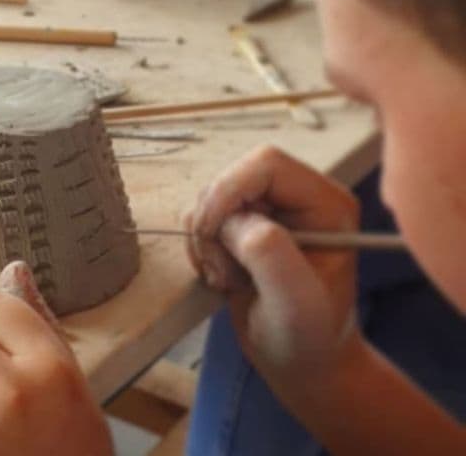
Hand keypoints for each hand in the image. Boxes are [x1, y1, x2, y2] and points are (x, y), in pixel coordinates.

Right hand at [184, 146, 362, 392]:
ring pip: (212, 198)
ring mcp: (270, 212)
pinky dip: (200, 248)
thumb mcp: (296, 305)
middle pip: (233, 177)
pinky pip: (203, 217)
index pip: (266, 164)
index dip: (229, 189)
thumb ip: (272, 256)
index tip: (210, 232)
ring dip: (206, 240)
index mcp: (325, 203)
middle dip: (214, 223)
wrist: (300, 362)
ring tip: (227, 280)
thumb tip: (238, 223)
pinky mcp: (245, 227)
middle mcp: (298, 199)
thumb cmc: (308, 338)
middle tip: (223, 271)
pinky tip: (222, 277)